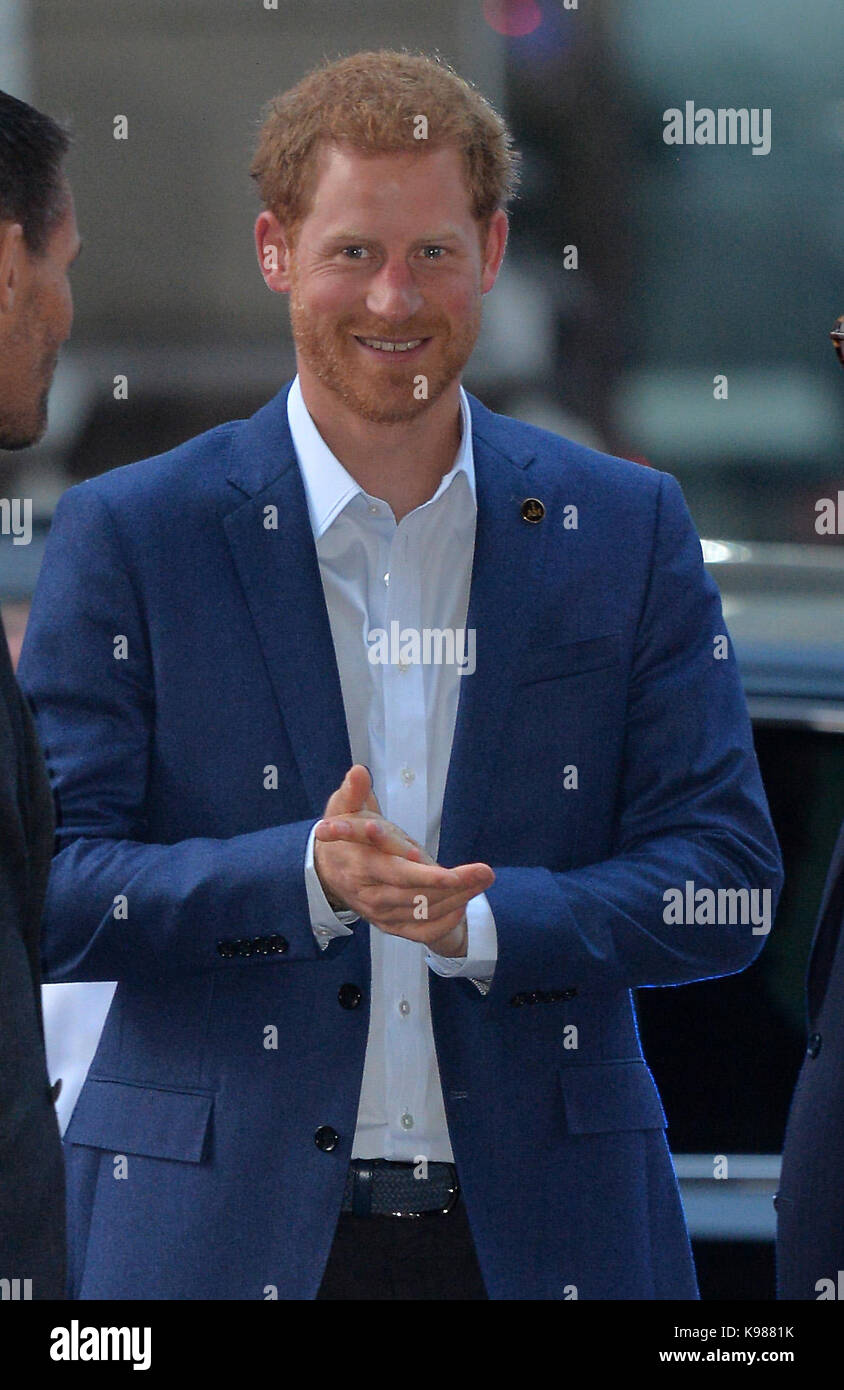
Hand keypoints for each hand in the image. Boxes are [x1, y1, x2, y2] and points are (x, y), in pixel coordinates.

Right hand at [314, 765, 493, 955]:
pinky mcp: (391, 926)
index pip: (395, 873)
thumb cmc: (345, 836)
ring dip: (458, 898)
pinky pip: (422, 931)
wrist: (328, 873)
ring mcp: (381, 914)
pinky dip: (445, 922)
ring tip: (484, 879)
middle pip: (416, 895)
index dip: (424, 875)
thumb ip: (353, 793)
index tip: (453, 873)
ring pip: (424, 912)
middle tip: (485, 872)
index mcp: (360, 866)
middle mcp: (371, 895)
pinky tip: (465, 904)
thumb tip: (359, 772)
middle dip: (453, 886)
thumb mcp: (343, 810)